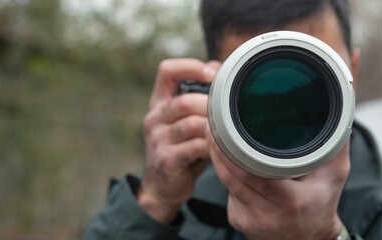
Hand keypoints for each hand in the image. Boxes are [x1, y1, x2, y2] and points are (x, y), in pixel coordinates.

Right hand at [137, 59, 220, 223]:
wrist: (163, 186)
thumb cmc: (181, 148)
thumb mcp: (187, 119)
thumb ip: (198, 94)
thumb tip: (215, 65)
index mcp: (159, 102)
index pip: (167, 71)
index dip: (190, 67)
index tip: (213, 75)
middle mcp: (154, 117)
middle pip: (184, 101)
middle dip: (211, 106)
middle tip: (227, 114)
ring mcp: (158, 139)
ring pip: (192, 124)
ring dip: (213, 128)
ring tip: (227, 133)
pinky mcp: (166, 159)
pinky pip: (194, 148)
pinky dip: (211, 147)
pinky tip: (220, 150)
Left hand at [207, 131, 349, 239]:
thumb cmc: (323, 204)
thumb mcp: (335, 175)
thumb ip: (338, 141)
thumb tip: (344, 104)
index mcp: (289, 200)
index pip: (250, 173)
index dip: (229, 152)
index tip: (221, 129)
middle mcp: (265, 214)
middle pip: (230, 176)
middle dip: (217, 149)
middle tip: (212, 125)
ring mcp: (248, 220)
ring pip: (226, 184)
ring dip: (219, 161)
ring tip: (216, 137)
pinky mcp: (238, 221)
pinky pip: (229, 193)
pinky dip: (229, 176)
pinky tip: (232, 164)